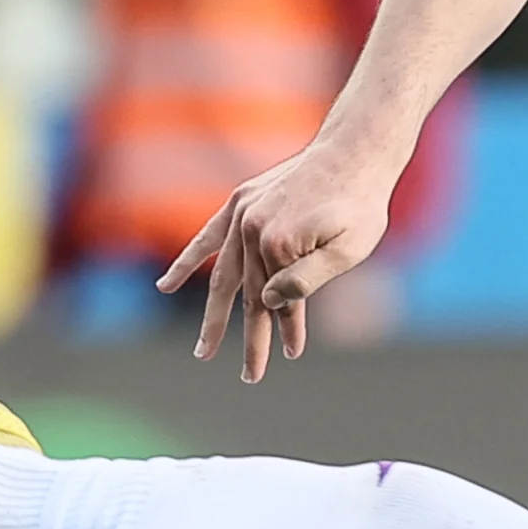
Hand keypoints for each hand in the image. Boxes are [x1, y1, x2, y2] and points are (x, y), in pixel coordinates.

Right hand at [158, 134, 401, 377]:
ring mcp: (243, 212)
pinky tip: (166, 286)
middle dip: (249, 338)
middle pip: (248, 295)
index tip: (293, 353)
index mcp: (278, 243)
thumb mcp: (348, 250)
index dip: (287, 330)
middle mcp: (252, 228)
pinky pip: (208, 236)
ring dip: (216, 314)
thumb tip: (269, 303)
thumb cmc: (361, 204)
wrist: (356, 152)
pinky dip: (188, 261)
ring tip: (205, 351)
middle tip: (250, 376)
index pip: (279, 300)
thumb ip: (307, 280)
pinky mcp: (241, 200)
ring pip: (225, 274)